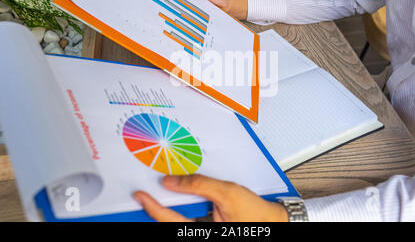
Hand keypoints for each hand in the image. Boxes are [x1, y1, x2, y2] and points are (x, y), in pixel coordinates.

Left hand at [133, 174, 287, 221]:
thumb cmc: (256, 212)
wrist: (273, 221)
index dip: (153, 207)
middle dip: (158, 206)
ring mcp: (203, 232)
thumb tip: (172, 181)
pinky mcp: (207, 227)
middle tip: (146, 191)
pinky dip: (183, 205)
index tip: (140, 195)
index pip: (169, 220)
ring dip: (170, 205)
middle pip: (171, 221)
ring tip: (163, 189)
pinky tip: (182, 193)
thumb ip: (199, 185)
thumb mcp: (227, 193)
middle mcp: (200, 235)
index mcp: (203, 234)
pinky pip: (189, 218)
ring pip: (179, 219)